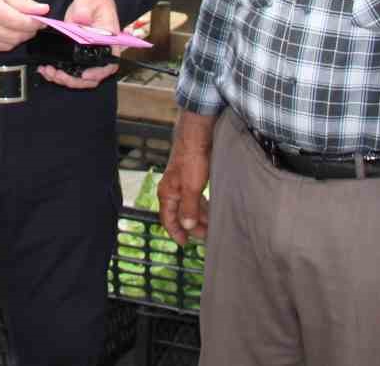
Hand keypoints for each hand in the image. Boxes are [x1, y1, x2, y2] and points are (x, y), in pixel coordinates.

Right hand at [0, 0, 46, 54]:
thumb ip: (22, 1)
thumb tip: (43, 10)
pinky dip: (4, 42)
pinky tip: (0, 32)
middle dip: (28, 31)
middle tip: (29, 23)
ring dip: (17, 38)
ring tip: (14, 26)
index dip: (34, 22)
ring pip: (7, 46)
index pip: (18, 22)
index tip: (41, 19)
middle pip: (15, 36)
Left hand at [37, 0, 120, 89]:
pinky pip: (71, 71)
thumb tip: (80, 19)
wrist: (89, 2)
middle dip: (75, 80)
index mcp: (110, 41)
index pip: (109, 64)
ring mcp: (89, 56)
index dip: (97, 73)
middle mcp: (101, 53)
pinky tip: (47, 69)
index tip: (83, 75)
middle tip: (58, 74)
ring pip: (80, 77)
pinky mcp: (78, 56)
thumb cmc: (95, 0)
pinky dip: (59, 73)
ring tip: (49, 71)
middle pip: (93, 76)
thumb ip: (85, 8)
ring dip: (64, 78)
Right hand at [158, 111, 215, 245]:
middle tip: (206, 236)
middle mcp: (172, 189)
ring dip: (199, 216)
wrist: (197, 135)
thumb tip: (187, 227)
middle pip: (180, 214)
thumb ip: (189, 208)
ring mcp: (182, 183)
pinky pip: (195, 197)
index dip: (175, 232)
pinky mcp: (192, 177)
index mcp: (167, 193)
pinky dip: (202, 206)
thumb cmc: (192, 158)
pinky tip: (212, 209)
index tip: (185, 243)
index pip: (167, 219)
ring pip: (189, 206)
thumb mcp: (191, 187)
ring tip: (212, 225)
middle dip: (192, 226)